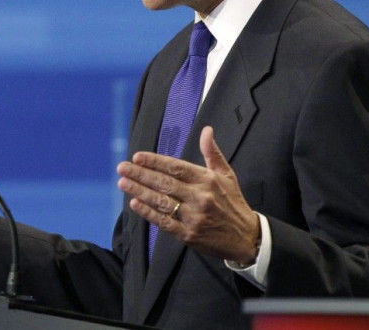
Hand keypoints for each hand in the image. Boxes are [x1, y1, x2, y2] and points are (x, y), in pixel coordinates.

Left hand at [117, 126, 259, 264]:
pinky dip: (148, 213)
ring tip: (123, 182)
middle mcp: (200, 197)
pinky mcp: (188, 234)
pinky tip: (135, 203)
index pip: (176, 167)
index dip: (155, 161)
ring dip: (139, 191)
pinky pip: (164, 222)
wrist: (246, 238)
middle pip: (165, 183)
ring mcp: (193, 217)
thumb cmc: (233, 203)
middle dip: (141, 174)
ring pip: (161, 202)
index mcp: (207, 180)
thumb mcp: (227, 175)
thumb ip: (212, 152)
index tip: (137, 156)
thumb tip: (207, 130)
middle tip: (122, 167)